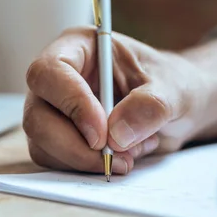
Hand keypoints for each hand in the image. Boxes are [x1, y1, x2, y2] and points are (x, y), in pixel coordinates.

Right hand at [23, 27, 214, 174]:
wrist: (179, 109)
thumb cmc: (173, 85)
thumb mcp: (174, 89)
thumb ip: (150, 105)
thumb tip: (117, 133)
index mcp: (80, 48)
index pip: (50, 72)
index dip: (71, 104)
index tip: (101, 134)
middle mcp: (60, 78)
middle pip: (37, 116)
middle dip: (74, 146)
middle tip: (114, 159)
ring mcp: (55, 110)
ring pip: (43, 143)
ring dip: (85, 160)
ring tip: (131, 153)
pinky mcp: (61, 138)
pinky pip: (57, 161)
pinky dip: (88, 168)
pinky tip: (123, 156)